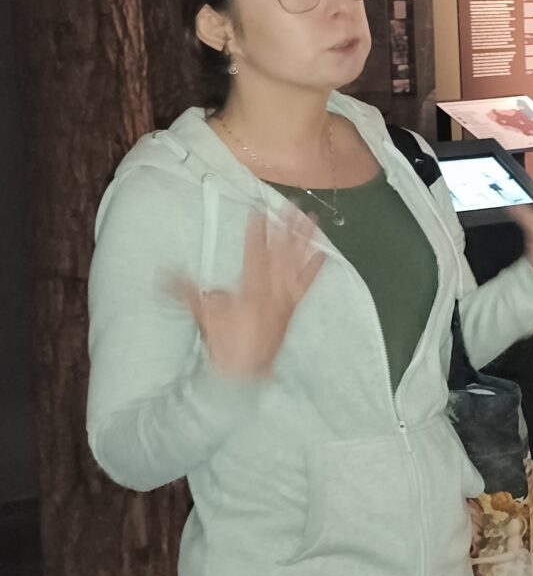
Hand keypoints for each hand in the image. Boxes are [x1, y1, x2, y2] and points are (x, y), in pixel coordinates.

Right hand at [168, 211, 324, 382]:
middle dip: (286, 227)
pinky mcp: (294, 306)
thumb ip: (185, 291)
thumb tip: (164, 274)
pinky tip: (325, 255)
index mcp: (251, 287)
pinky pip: (308, 284)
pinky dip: (316, 269)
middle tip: (292, 204)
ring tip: (312, 218)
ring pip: (298, 263)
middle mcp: (273, 289)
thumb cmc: (226, 343)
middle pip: (281, 252)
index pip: (254, 252)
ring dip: (305, 241)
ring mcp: (286, 297)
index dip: (256, 230)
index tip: (258, 209)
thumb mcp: (202, 314)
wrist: (246, 371)